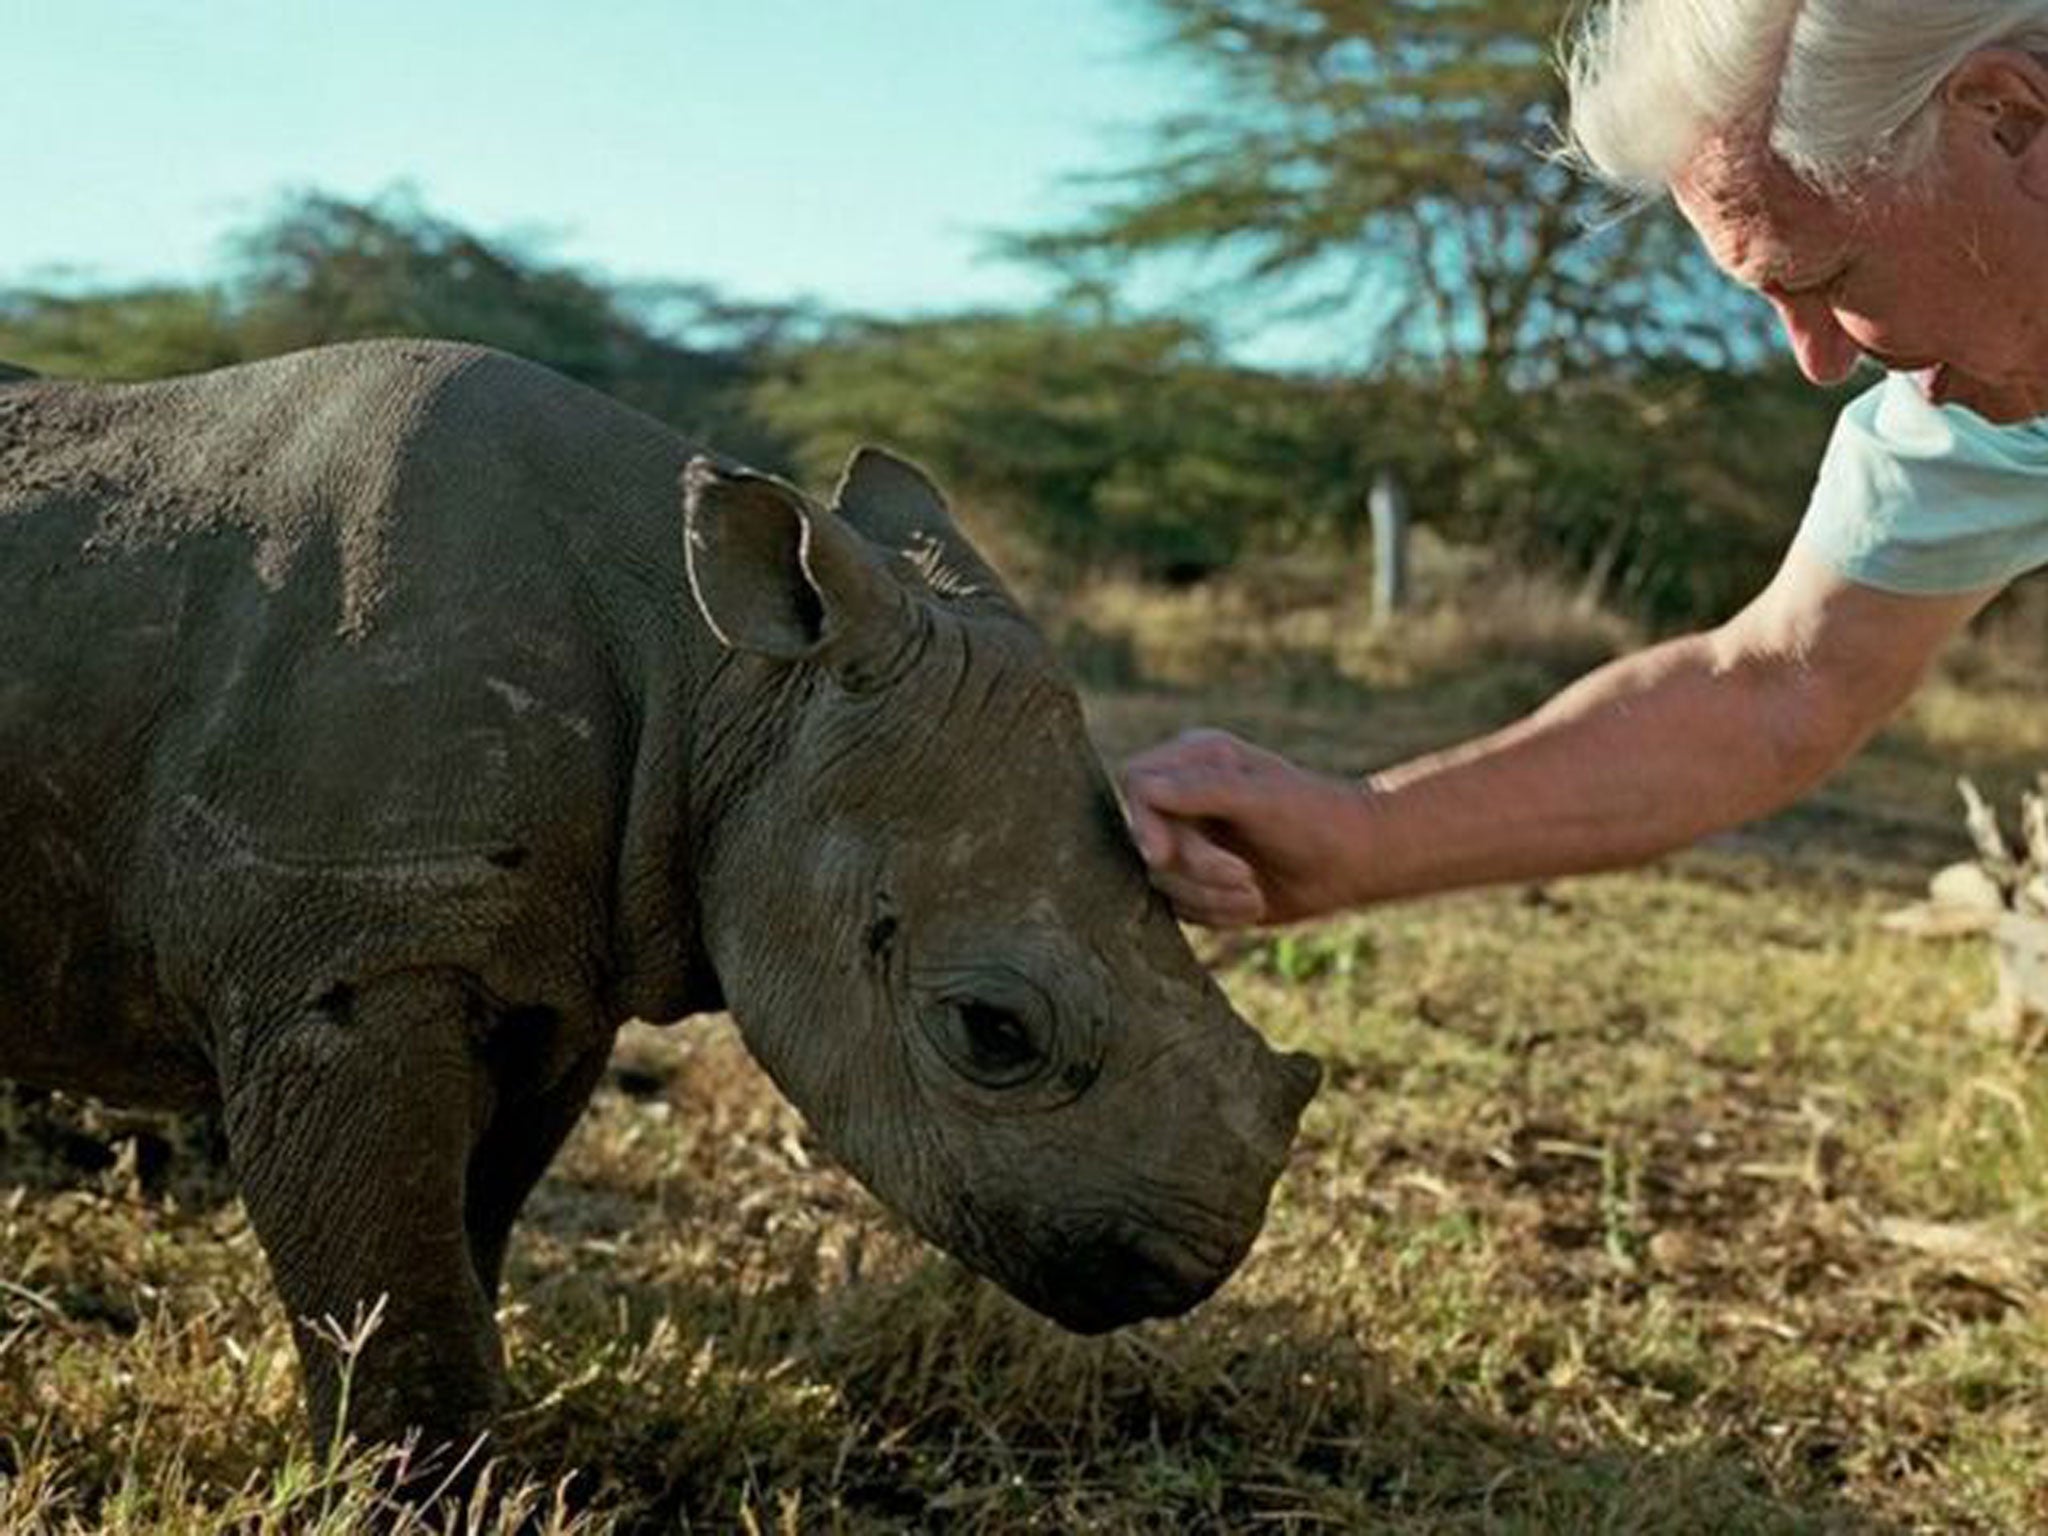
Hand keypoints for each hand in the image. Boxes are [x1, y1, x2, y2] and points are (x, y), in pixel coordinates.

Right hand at [1120, 729, 1371, 927]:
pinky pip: (1182, 911)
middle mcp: (1185, 799)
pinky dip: (1218, 915)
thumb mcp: (1259, 797)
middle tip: (1245, 876)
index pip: (1137, 784)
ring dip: (1211, 898)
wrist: (1357, 861)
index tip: (1165, 854)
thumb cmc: (1315, 817)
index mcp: (1194, 761)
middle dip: (1197, 869)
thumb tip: (1142, 788)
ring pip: (1163, 884)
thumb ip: (1199, 789)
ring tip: (1255, 893)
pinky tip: (1254, 904)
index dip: (1143, 822)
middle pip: (1147, 843)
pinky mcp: (1200, 883)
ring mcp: (1190, 842)